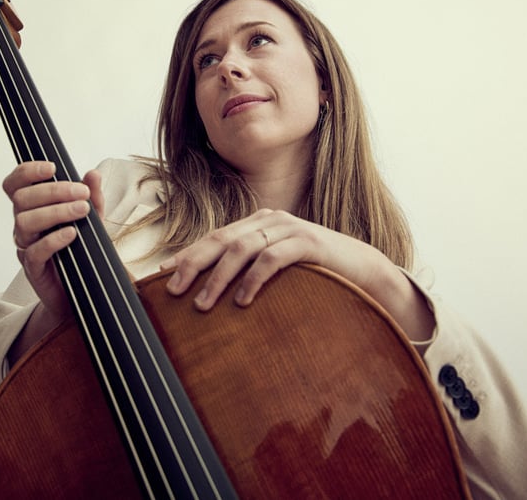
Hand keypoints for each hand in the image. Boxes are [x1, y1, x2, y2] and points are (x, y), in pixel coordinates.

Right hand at [3, 161, 103, 358]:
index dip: (26, 172)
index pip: (15, 184)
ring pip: (25, 222)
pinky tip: (72, 234)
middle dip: (52, 191)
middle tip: (81, 193)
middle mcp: (23, 225)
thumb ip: (93, 198)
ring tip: (82, 211)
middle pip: (21, 199)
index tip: (52, 167)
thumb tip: (92, 174)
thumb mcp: (93, 221)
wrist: (85, 292)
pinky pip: (35, 251)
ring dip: (55, 212)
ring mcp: (26, 246)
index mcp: (32, 208)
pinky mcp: (32, 268)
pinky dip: (53, 239)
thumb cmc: (83, 251)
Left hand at [161, 209, 433, 340]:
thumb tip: (208, 296)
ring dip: (218, 278)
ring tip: (202, 304)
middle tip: (172, 290)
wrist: (365, 272)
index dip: (187, 255)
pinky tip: (241, 301)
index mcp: (257, 224)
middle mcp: (270, 220)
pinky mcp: (308, 243)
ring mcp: (290, 228)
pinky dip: (253, 280)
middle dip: (192, 264)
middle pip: (221, 239)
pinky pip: (272, 259)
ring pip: (242, 249)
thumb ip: (248, 272)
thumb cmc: (315, 276)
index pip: (214, 238)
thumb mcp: (276, 271)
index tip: (161, 277)